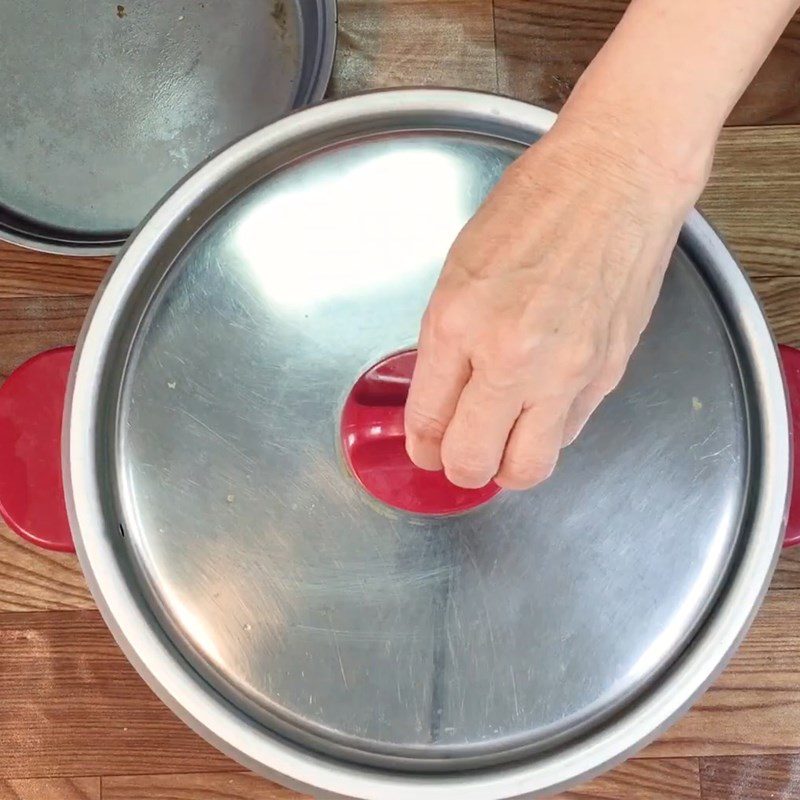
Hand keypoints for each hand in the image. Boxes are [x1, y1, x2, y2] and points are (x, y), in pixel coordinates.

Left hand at [404, 118, 703, 489]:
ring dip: (505, 466)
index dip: (422, 445)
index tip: (424, 447)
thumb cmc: (535, 207)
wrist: (616, 181)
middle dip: (457, 467)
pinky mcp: (606, 375)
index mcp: (460, 324)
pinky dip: (544, 434)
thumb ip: (446, 345)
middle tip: (456, 455)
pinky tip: (537, 407)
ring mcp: (565, 372)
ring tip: (500, 441)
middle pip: (473, 462)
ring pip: (527, 469)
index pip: (428, 420)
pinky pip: (566, 435)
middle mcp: (511, 358)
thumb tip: (440, 402)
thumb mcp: (459, 270)